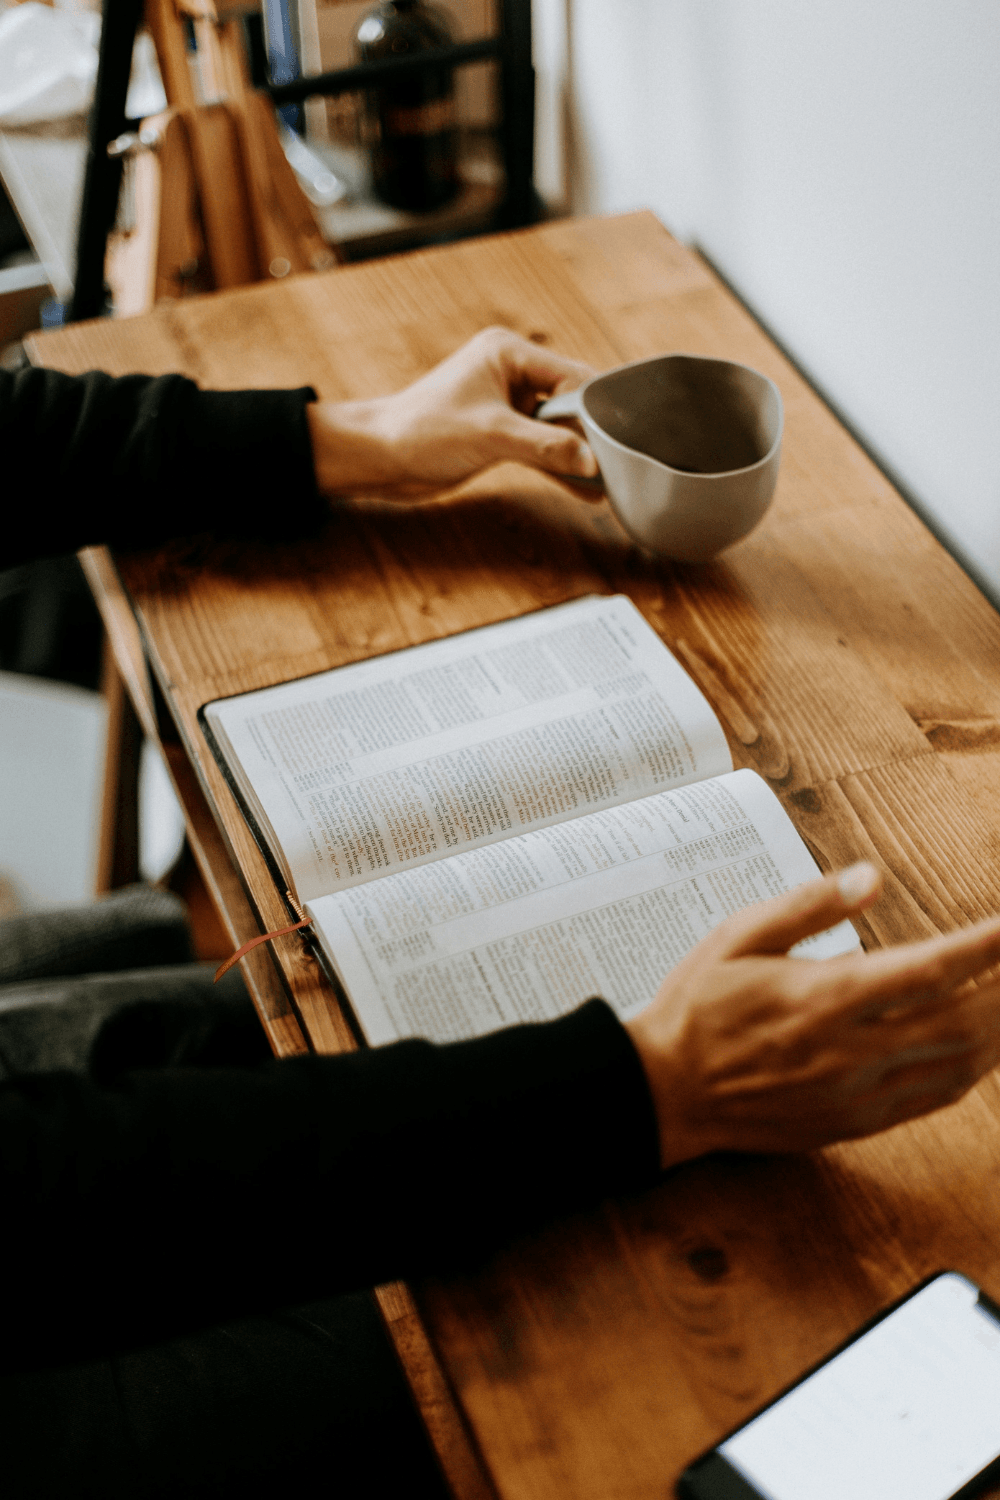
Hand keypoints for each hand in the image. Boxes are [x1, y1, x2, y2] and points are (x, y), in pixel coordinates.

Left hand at [306, 326, 598, 498]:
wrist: (379, 458)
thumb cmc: (421, 432)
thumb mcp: (491, 436)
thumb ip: (545, 447)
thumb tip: (591, 462)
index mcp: (508, 353)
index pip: (571, 376)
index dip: (593, 410)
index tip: (611, 444)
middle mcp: (510, 372)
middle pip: (570, 400)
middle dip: (589, 433)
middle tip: (616, 464)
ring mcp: (506, 403)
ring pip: (558, 427)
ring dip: (576, 453)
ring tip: (608, 481)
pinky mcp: (500, 432)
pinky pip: (541, 446)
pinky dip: (558, 466)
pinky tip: (584, 488)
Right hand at [625, 863, 999, 1168]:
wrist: (664, 1092)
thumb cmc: (697, 1008)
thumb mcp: (738, 936)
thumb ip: (808, 906)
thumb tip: (871, 877)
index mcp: (822, 999)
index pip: (930, 970)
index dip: (985, 947)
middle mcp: (849, 1053)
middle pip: (961, 1022)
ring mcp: (856, 1095)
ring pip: (958, 1066)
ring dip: (997, 1030)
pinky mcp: (854, 1123)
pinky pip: (933, 1098)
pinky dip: (969, 1068)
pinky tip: (979, 1045)